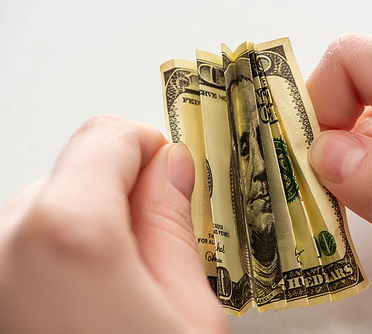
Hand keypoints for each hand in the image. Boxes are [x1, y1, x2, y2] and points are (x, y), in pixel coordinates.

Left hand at [0, 116, 229, 332]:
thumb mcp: (191, 314)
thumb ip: (173, 226)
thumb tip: (171, 169)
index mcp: (67, 237)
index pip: (108, 136)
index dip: (152, 150)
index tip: (175, 170)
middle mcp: (6, 247)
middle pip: (78, 175)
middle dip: (124, 197)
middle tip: (160, 247)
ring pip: (53, 212)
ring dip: (95, 231)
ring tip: (125, 290)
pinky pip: (30, 247)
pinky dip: (65, 259)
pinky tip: (92, 304)